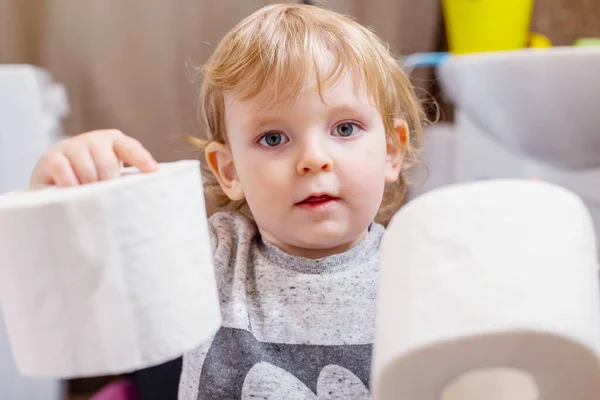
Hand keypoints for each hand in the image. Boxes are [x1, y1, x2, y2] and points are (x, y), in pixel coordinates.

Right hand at [30, 129, 157, 186]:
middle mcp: (93, 139)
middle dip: (108, 184)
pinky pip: (66, 174)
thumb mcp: (111, 173)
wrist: (53, 177)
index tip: (153, 170)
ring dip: (89, 189)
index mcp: (113, 140)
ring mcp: (71, 146)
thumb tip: (146, 186)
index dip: (141, 158)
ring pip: (88, 173)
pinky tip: (73, 191)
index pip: (129, 147)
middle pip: (108, 165)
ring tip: (88, 194)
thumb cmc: (92, 178)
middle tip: (106, 195)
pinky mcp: (51, 157)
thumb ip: (126, 176)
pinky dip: (72, 187)